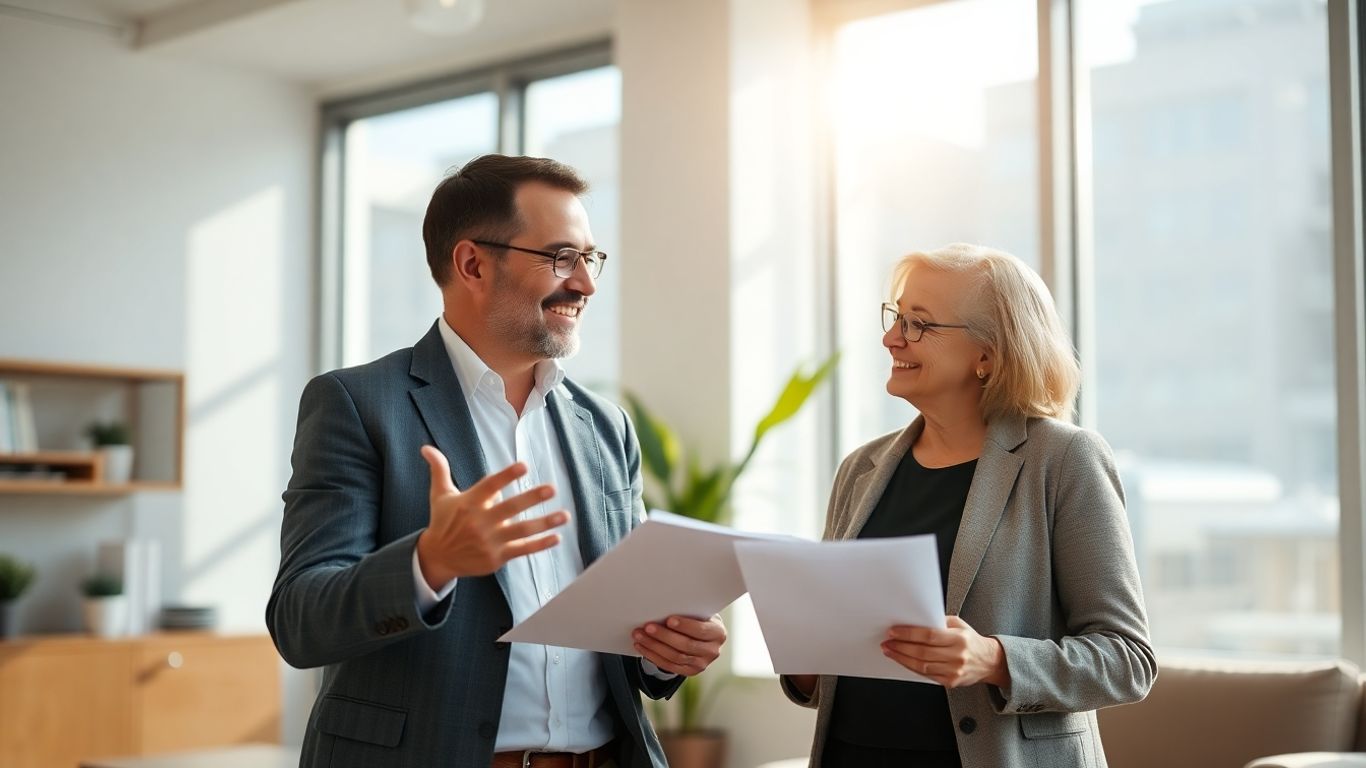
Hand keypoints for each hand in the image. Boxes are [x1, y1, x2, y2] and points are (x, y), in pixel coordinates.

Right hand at [414, 446, 567, 587]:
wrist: (437, 558)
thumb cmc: (443, 521)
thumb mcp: (440, 495)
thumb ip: (439, 469)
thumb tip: (426, 447)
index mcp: (469, 503)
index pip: (490, 486)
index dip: (506, 476)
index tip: (523, 466)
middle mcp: (480, 522)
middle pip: (510, 508)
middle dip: (531, 498)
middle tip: (551, 488)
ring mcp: (490, 541)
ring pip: (522, 531)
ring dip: (545, 523)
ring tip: (565, 515)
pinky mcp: (497, 557)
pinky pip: (523, 550)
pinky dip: (540, 545)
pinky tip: (557, 538)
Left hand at [632, 614, 726, 676]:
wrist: (704, 637)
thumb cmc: (699, 619)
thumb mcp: (700, 613)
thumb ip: (689, 612)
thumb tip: (664, 608)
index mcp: (718, 633)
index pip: (701, 630)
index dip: (685, 626)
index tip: (669, 620)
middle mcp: (712, 651)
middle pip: (685, 645)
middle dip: (664, 636)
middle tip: (648, 627)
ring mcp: (701, 664)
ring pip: (675, 657)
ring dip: (654, 646)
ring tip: (640, 635)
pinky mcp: (689, 672)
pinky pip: (669, 666)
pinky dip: (653, 656)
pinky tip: (642, 647)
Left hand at [882, 615, 1008, 688]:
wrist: (990, 662)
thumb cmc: (972, 641)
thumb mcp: (959, 625)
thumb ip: (939, 622)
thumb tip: (915, 620)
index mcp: (959, 638)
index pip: (929, 635)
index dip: (909, 634)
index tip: (894, 631)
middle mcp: (957, 656)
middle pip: (922, 652)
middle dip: (901, 646)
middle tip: (888, 641)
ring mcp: (954, 671)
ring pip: (922, 666)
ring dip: (902, 658)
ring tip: (890, 651)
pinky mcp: (950, 682)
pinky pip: (926, 675)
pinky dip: (912, 668)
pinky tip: (903, 661)